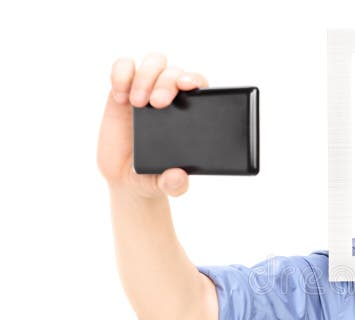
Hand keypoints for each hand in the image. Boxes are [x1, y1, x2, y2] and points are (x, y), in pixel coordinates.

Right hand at [96, 52, 208, 197]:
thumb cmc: (153, 176)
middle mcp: (170, 96)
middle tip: (156, 104)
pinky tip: (119, 96)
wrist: (125, 177)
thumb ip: (174, 185)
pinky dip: (121, 73)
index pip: (198, 84)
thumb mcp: (164, 185)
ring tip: (137, 103)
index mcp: (190, 113)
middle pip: (173, 70)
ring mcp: (146, 90)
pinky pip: (123, 66)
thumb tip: (179, 177)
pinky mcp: (122, 90)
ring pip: (153, 62)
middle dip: (166, 81)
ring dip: (145, 76)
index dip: (195, 78)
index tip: (188, 87)